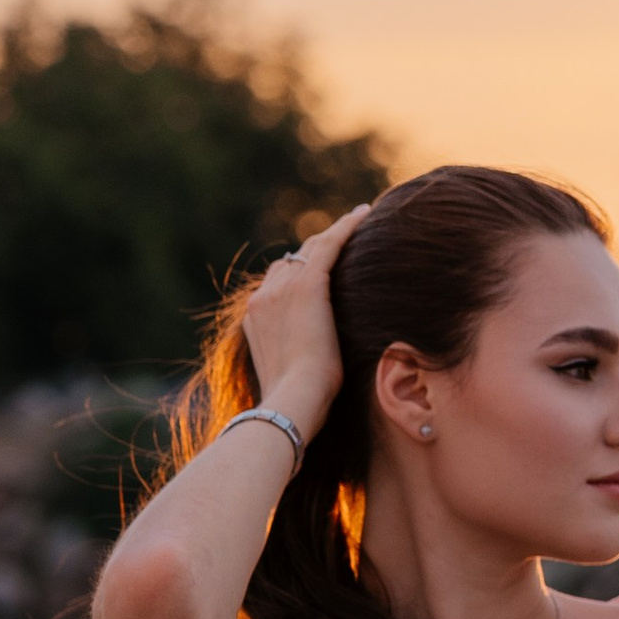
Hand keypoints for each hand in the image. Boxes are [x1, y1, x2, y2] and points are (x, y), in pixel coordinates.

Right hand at [236, 206, 369, 445]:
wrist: (292, 402)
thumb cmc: (297, 404)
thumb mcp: (290, 376)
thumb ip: (294, 358)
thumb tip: (309, 364)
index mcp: (255, 318)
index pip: (278, 282)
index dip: (299, 271)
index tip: (319, 266)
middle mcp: (263, 298)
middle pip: (292, 261)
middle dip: (316, 249)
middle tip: (343, 236)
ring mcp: (281, 290)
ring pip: (310, 249)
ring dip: (333, 234)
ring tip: (355, 221)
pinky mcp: (308, 286)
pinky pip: (328, 246)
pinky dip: (346, 228)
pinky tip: (363, 215)